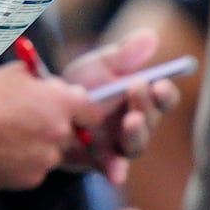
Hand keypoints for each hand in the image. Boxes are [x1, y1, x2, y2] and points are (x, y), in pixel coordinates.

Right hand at [0, 60, 95, 189]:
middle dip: (54, 128)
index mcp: (60, 103)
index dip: (79, 110)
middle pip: (70, 134)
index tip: (65, 108)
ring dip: (37, 147)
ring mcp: (45, 160)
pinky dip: (21, 163)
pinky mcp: (29, 179)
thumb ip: (43, 82)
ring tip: (6, 136)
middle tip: (25, 120)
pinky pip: (33, 170)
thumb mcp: (13, 73)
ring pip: (50, 154)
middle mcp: (60, 133)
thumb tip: (58, 89)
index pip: (92, 112)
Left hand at [60, 28, 180, 184]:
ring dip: (137, 133)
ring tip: (131, 120)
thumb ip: (122, 55)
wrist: (44, 107)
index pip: (164, 98)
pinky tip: (116, 174)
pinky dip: (115, 170)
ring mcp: (119, 144)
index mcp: (141, 99)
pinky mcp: (100, 161)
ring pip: (135, 144)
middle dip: (147, 105)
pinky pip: (111, 167)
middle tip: (138, 88)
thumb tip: (150, 36)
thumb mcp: (98, 65)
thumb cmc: (81, 85)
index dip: (165, 92)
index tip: (159, 82)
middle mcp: (136, 123)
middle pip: (151, 119)